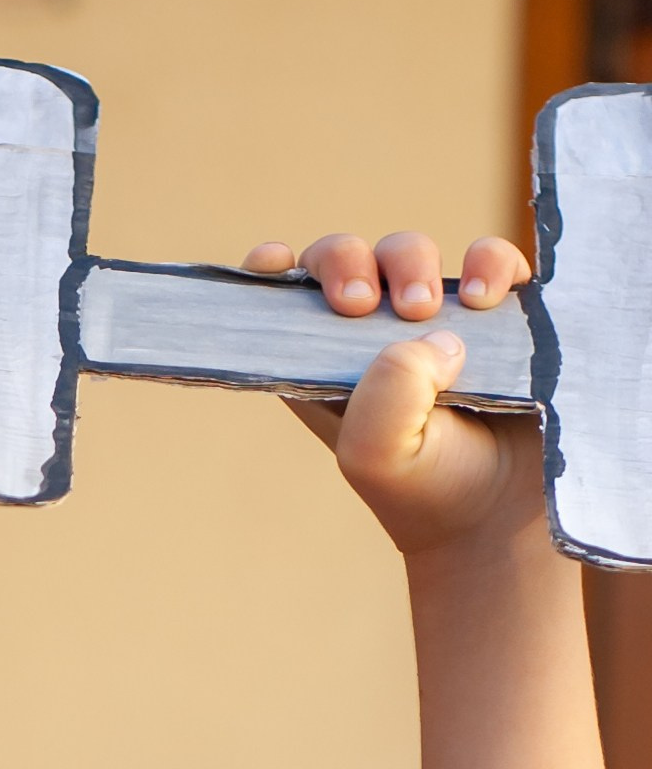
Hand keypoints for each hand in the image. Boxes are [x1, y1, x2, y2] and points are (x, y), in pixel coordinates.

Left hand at [243, 231, 540, 559]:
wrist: (501, 517)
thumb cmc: (425, 489)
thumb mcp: (377, 455)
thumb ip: (385, 394)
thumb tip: (434, 334)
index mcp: (322, 366)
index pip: (282, 301)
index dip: (267, 272)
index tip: (272, 264)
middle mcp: (370, 335)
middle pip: (344, 259)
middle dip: (346, 262)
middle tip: (361, 303)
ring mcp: (434, 317)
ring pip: (408, 251)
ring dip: (410, 262)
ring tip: (425, 311)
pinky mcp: (496, 313)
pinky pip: (490, 261)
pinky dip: (488, 265)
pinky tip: (485, 301)